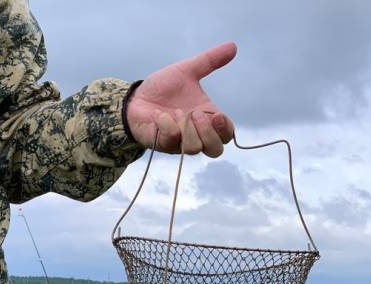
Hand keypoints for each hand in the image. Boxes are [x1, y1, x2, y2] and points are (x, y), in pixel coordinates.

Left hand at [126, 42, 236, 156]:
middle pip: (216, 150)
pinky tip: (159, 115)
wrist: (137, 97)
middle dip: (209, 133)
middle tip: (196, 114)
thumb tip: (233, 46)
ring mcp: (179, 142)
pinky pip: (171, 140)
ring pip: (195, 149)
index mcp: (207, 118)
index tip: (217, 115)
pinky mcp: (162, 144)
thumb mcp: (187, 70)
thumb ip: (209, 61)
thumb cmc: (163, 88)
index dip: (226, 129)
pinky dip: (167, 126)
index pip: (226, 135)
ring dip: (189, 129)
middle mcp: (196, 134)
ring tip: (178, 112)